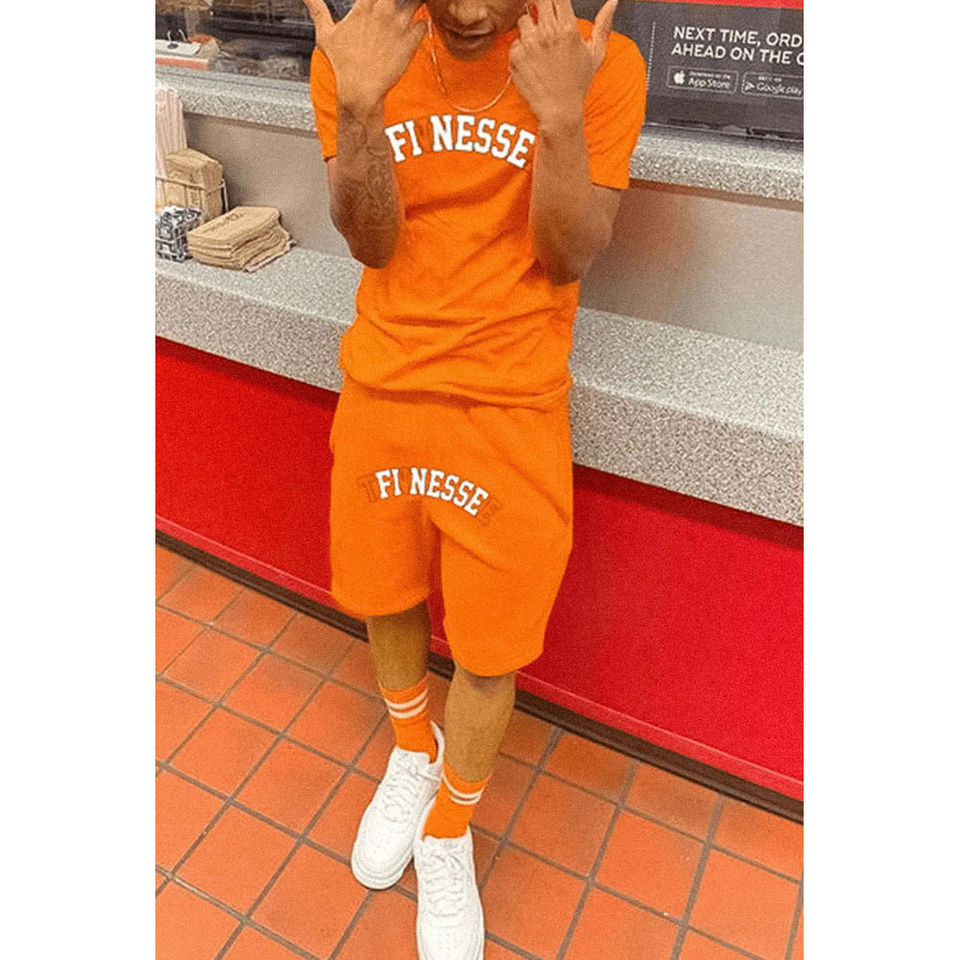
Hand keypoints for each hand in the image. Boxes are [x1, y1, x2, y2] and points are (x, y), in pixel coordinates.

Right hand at [305, 0, 426, 113]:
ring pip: (415, 1)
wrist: (360, 91)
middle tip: (396, 4)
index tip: (378, 1)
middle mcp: (382, 13)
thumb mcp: (325, 35)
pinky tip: (416, 28)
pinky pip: (424, 24)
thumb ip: (317, 9)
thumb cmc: (343, 66)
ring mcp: (398, 27)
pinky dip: (421, 23)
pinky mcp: (409, 43)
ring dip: (415, 3)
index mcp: (363, 8)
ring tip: (411, 7)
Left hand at [509, 0, 617, 124]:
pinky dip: (521, 48)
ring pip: (524, 19)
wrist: (558, 110)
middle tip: (545, 21)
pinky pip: (515, 41)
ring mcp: (530, 44)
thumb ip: (603, 25)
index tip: (556, 6)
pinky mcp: (516, 56)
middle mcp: (548, 33)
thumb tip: (612, 2)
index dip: (556, 0)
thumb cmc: (577, 84)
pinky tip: (530, 61)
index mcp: (568, 29)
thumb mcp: (595, 54)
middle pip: (539, 0)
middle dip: (541, 6)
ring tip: (538, 44)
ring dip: (530, 27)